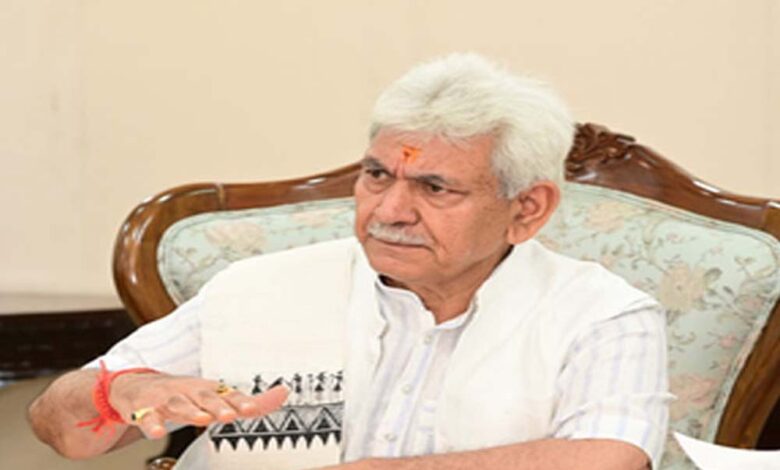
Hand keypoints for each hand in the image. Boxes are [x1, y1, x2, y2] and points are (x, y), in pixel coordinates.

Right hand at [108, 373, 287, 438]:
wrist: (136, 387)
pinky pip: (146, 417)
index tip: (252, 408)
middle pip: (204, 397)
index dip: (240, 400)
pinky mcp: (142, 409)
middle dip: (218, 405)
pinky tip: (158, 433)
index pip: (227, 394)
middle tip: (230, 414)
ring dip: (190, 411)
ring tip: (201, 419)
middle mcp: (188, 391)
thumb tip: (284, 394)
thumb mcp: (215, 397)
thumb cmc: (184, 394)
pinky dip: (151, 424)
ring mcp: (165, 399)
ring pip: (178, 404)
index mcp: (207, 389)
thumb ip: (249, 401)